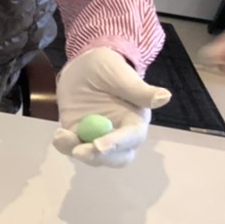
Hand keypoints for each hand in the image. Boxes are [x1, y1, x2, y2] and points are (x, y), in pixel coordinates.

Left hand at [52, 47, 171, 167]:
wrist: (84, 65)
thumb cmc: (107, 66)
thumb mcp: (121, 75)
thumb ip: (139, 90)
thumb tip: (164, 97)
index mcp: (135, 119)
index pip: (131, 137)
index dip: (117, 143)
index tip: (99, 146)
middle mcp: (120, 134)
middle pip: (116, 158)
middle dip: (98, 158)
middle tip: (79, 151)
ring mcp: (99, 136)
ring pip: (94, 157)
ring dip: (78, 152)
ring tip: (62, 136)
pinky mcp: (80, 135)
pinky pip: (73, 148)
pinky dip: (65, 146)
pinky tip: (59, 134)